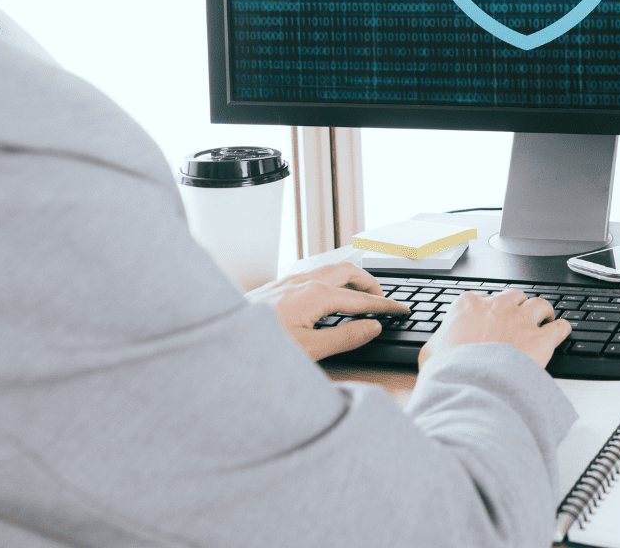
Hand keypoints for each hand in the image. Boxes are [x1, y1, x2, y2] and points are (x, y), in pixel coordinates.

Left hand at [246, 262, 406, 361]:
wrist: (219, 342)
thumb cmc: (261, 349)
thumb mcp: (310, 350)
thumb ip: (345, 337)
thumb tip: (373, 326)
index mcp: (316, 295)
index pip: (362, 299)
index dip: (385, 306)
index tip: (401, 310)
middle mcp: (303, 281)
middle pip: (348, 271)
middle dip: (369, 283)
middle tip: (383, 299)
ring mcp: (287, 282)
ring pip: (328, 269)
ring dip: (349, 279)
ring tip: (359, 295)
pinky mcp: (274, 287)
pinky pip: (311, 274)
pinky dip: (330, 281)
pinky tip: (324, 297)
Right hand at [418, 289, 571, 370]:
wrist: (473, 387)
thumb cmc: (450, 372)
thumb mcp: (430, 354)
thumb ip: (438, 341)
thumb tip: (439, 344)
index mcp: (468, 306)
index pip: (481, 299)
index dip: (488, 310)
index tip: (490, 320)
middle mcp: (497, 307)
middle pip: (513, 297)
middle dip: (515, 307)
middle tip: (517, 319)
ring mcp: (521, 321)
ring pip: (539, 304)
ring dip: (542, 311)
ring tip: (544, 318)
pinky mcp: (541, 338)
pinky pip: (559, 326)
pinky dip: (561, 328)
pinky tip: (561, 332)